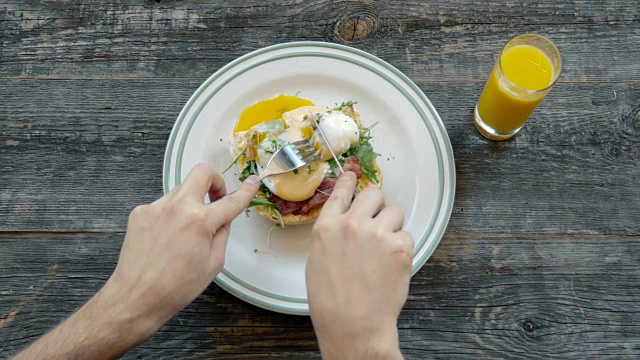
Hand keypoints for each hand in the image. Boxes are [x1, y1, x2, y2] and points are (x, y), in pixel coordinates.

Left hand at [106, 163, 259, 331]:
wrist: (137, 296)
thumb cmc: (176, 287)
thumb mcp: (213, 263)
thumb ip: (221, 234)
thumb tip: (222, 220)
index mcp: (200, 221)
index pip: (230, 201)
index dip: (245, 191)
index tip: (252, 182)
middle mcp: (178, 207)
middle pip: (201, 173)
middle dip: (214, 181)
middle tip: (215, 198)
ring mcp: (156, 207)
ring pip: (181, 191)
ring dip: (190, 203)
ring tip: (186, 231)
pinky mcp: (140, 213)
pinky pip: (163, 205)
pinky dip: (170, 215)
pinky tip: (167, 238)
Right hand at [306, 172, 412, 358]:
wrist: (353, 324)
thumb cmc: (331, 301)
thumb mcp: (318, 260)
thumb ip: (332, 235)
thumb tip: (345, 222)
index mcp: (327, 227)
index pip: (341, 193)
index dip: (349, 182)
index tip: (353, 174)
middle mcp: (352, 225)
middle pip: (373, 194)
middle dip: (378, 206)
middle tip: (377, 223)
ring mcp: (377, 234)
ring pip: (395, 212)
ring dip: (392, 227)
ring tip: (384, 251)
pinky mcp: (399, 247)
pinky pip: (406, 236)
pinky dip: (402, 248)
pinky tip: (391, 265)